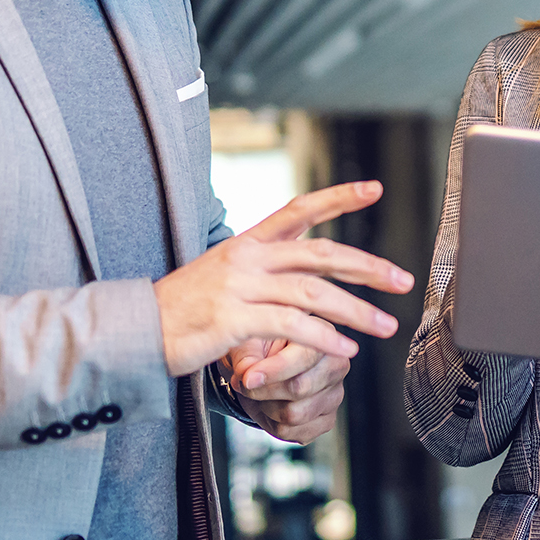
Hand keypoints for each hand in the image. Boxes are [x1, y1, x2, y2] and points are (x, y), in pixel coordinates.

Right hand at [153, 181, 408, 377]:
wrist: (136, 332)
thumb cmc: (183, 311)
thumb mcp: (222, 277)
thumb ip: (262, 271)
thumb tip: (304, 271)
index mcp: (247, 243)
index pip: (299, 209)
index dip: (338, 197)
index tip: (374, 189)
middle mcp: (247, 258)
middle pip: (320, 254)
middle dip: (367, 267)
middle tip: (402, 280)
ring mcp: (239, 287)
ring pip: (313, 293)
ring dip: (355, 311)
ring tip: (385, 326)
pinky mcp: (233, 319)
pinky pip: (290, 326)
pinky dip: (323, 339)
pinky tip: (345, 351)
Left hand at [221, 339, 348, 444]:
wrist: (261, 372)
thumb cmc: (258, 349)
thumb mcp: (246, 342)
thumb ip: (247, 355)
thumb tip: (247, 375)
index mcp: (323, 334)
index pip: (305, 357)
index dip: (274, 370)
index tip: (249, 377)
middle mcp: (336, 364)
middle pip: (301, 388)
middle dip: (265, 391)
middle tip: (247, 384)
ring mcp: (335, 395)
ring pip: (295, 414)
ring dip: (267, 407)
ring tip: (261, 393)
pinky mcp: (327, 420)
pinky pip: (294, 432)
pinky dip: (273, 424)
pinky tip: (272, 406)